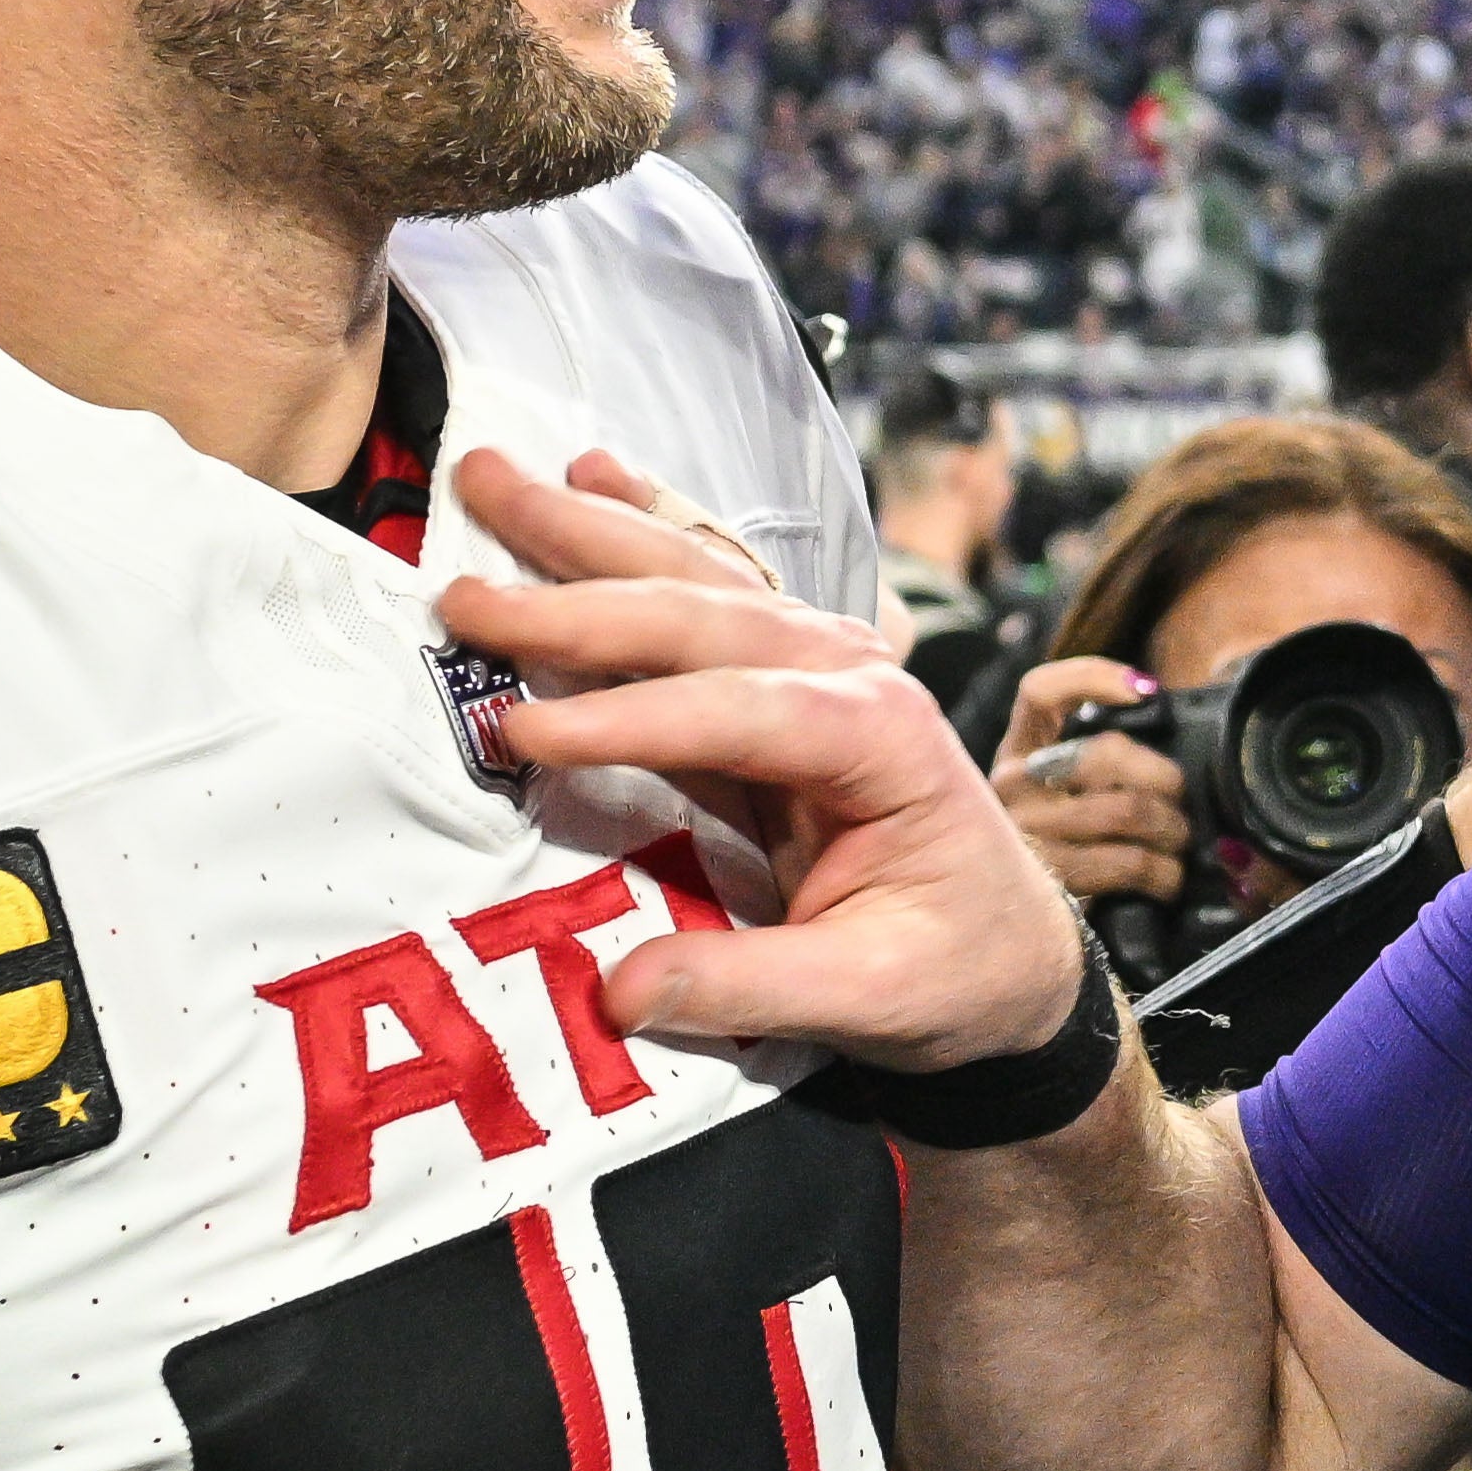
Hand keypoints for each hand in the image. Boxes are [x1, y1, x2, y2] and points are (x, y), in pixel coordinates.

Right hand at [437, 448, 1087, 1073]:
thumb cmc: (955, 969)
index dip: (626, 718)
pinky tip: (589, 473)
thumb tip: (620, 992)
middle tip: (460, 596)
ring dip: (586, 528)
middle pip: (701, 614)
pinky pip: (706, 583)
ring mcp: (820, 657)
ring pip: (693, 575)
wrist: (1011, 951)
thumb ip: (749, 987)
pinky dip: (645, 524)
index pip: (737, 712)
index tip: (523, 733)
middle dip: (574, 596)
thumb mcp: (872, 997)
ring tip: (491, 479)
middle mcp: (851, 672)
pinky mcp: (785, 671)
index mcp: (881, 741)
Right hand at [992, 655, 1188, 907]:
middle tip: (1179, 802)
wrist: (1013, 933)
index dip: (1094, 678)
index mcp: (1015, 755)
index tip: (1146, 693)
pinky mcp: (1050, 883)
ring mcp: (1026, 836)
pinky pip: (1129, 863)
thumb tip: (1162, 731)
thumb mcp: (1060, 796)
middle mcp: (1011, 788)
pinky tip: (1167, 881)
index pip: (1040, 693)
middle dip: (1163, 777)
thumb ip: (1096, 763)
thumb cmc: (1060, 852)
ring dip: (1172, 830)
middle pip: (1104, 753)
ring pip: (1127, 810)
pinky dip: (1165, 874)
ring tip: (1178, 844)